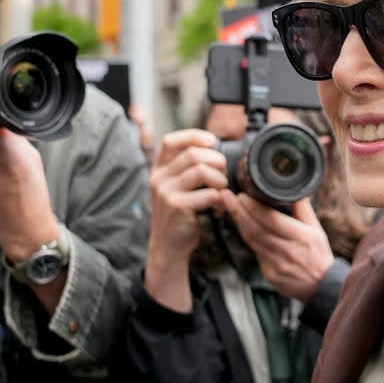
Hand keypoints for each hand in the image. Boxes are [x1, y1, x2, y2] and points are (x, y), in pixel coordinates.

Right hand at [148, 129, 229, 263]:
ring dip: (220, 180)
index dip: (194, 136)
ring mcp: (166, 192)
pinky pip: (208, 194)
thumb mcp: (176, 187)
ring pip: (201, 171)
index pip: (171, 141)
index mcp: (159, 169)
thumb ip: (187, 169)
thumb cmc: (179, 214)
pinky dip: (219, 200)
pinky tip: (218, 208)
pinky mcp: (177, 207)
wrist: (168, 245)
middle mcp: (159, 178)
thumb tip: (215, 150)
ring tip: (221, 191)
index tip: (212, 142)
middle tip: (223, 174)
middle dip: (216, 161)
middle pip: (193, 154)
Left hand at [222, 191, 334, 301]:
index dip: (253, 207)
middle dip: (238, 211)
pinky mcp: (268, 273)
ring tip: (229, 207)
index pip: (272, 220)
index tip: (242, 195)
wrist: (321, 286)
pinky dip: (246, 237)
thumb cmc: (319, 255)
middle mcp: (287, 250)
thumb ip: (304, 210)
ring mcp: (276, 264)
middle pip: (256, 229)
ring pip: (251, 240)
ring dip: (238, 222)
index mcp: (301, 237)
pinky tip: (240, 225)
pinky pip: (255, 252)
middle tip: (226, 196)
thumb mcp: (317, 230)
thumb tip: (293, 192)